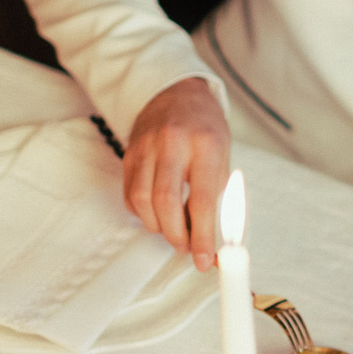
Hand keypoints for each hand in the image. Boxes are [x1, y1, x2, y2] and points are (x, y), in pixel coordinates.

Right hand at [122, 77, 229, 268]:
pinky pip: (130, 194)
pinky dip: (143, 212)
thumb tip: (212, 238)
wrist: (176, 93)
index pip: (203, 200)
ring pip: (142, 200)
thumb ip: (217, 194)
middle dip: (175, 235)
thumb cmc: (206, 128)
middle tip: (186, 247)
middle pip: (165, 202)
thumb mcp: (223, 155)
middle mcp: (173, 143)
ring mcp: (146, 147)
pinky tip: (156, 213)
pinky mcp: (128, 153)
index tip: (205, 260)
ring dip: (158, 226)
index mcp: (205, 145)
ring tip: (173, 230)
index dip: (203, 236)